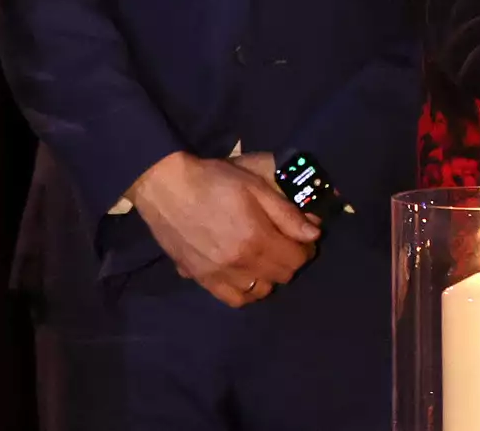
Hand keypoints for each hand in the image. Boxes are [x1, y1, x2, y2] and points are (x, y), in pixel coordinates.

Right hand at [129, 152, 320, 307]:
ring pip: (260, 291)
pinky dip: (245, 291)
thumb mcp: (255, 185)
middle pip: (282, 277)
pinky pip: (234, 299)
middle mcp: (240, 264)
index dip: (305, 248)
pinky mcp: (201, 279)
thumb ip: (286, 213)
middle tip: (284, 243)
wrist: (166, 188)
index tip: (303, 238)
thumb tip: (313, 234)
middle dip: (289, 260)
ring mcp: (219, 275)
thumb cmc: (213, 181)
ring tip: (263, 257)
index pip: (297, 259)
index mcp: (256, 239)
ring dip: (268, 276)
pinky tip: (244, 273)